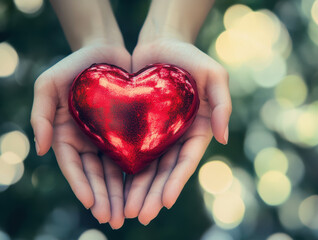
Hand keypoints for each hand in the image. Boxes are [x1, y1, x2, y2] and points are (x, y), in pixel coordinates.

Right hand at [30, 42, 130, 228]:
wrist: (107, 52)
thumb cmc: (76, 65)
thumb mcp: (49, 83)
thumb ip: (41, 114)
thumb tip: (40, 149)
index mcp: (67, 135)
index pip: (74, 166)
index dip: (81, 185)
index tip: (91, 203)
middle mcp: (88, 142)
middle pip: (96, 175)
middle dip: (105, 198)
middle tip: (115, 219)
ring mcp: (108, 140)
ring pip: (115, 172)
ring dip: (121, 194)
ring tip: (130, 214)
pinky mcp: (129, 134)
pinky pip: (134, 156)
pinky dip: (137, 174)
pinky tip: (146, 190)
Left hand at [124, 37, 231, 224]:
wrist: (161, 42)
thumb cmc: (190, 57)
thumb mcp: (214, 75)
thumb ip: (223, 105)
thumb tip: (222, 138)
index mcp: (197, 129)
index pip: (186, 160)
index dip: (176, 181)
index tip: (165, 201)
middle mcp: (178, 137)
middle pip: (165, 171)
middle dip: (154, 194)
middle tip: (140, 215)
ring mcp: (158, 134)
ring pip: (147, 168)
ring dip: (138, 190)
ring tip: (126, 210)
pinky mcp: (137, 128)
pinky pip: (130, 151)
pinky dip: (124, 170)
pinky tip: (114, 187)